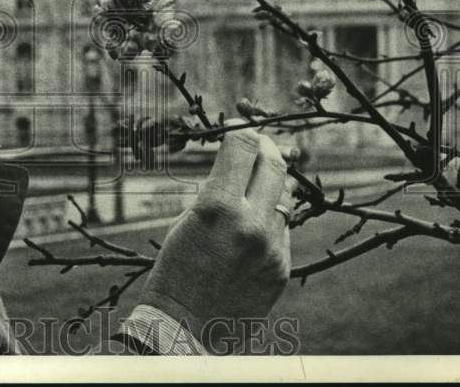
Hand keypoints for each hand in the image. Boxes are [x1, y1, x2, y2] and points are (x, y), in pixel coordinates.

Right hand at [135, 127, 291, 352]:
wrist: (186, 326)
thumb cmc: (176, 269)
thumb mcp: (188, 220)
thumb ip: (216, 192)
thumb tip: (238, 167)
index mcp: (217, 206)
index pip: (242, 147)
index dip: (242, 132)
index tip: (241, 131)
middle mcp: (250, 223)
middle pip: (273, 164)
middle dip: (266, 149)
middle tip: (260, 145)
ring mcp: (271, 246)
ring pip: (283, 196)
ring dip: (271, 185)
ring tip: (256, 184)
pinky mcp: (282, 266)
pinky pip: (283, 228)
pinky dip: (271, 218)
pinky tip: (253, 225)